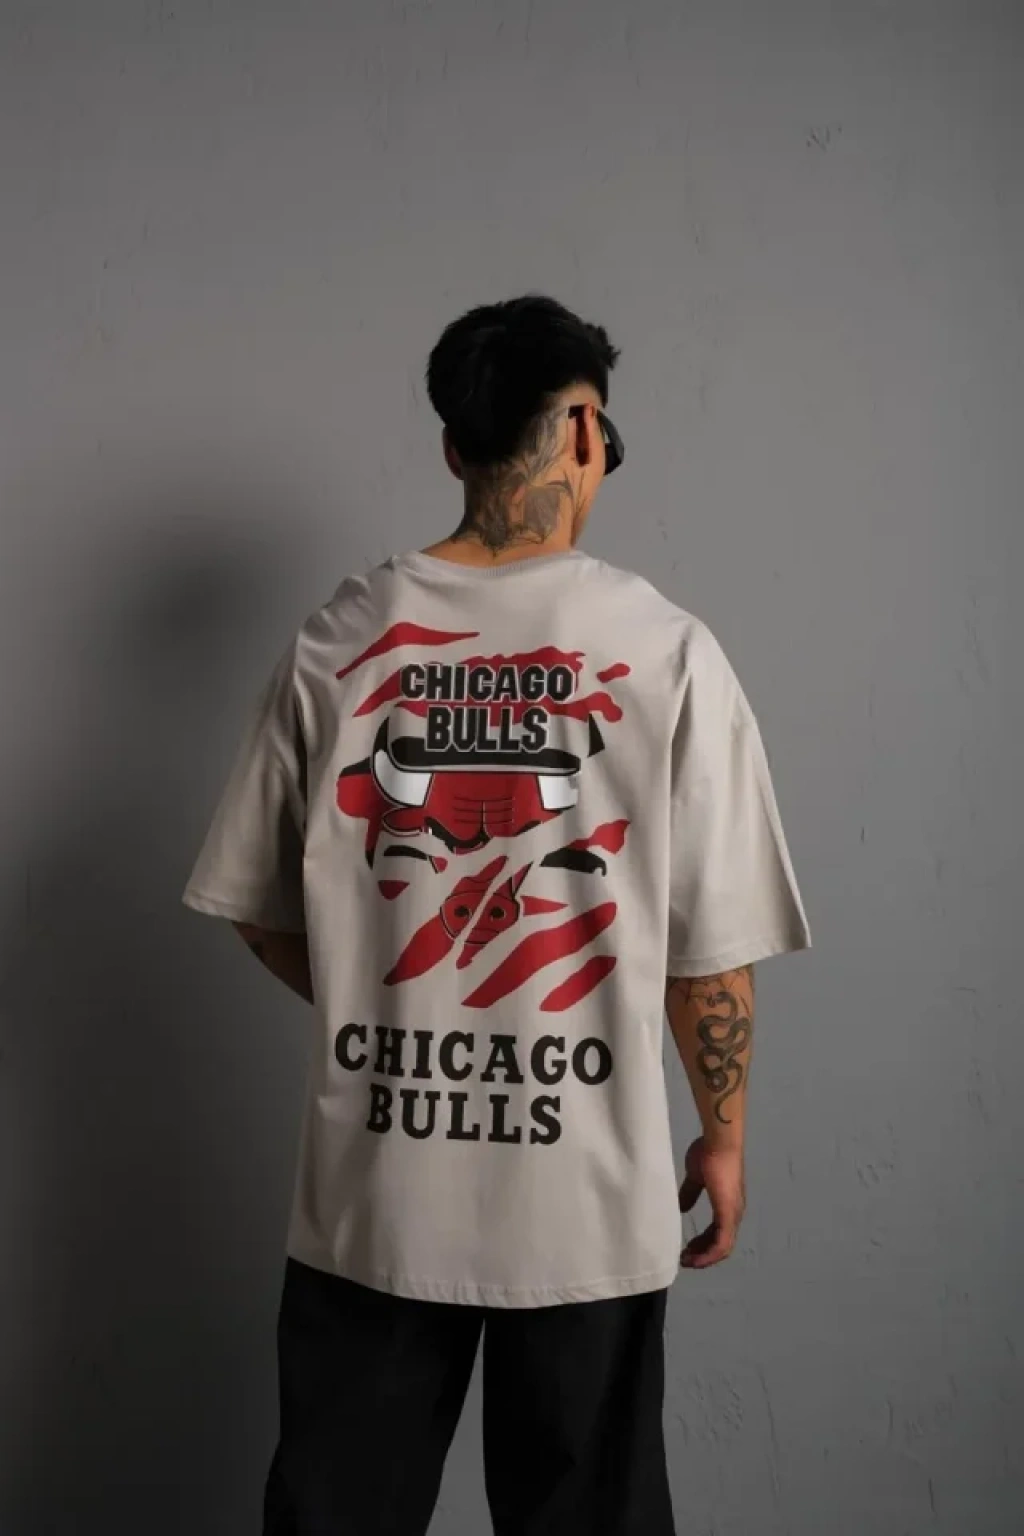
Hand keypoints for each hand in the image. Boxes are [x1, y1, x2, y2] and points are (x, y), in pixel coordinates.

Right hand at [678, 1136, 745, 1269]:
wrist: (719, 1144)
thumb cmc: (708, 1155)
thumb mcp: (695, 1176)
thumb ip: (691, 1192)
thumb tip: (683, 1207)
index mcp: (727, 1204)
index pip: (717, 1232)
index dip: (703, 1243)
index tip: (686, 1248)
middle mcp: (733, 1213)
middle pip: (720, 1243)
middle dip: (702, 1253)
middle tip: (684, 1258)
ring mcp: (733, 1215)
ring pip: (722, 1247)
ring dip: (704, 1257)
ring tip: (687, 1261)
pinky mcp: (728, 1215)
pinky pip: (722, 1244)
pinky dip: (709, 1255)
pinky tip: (696, 1259)